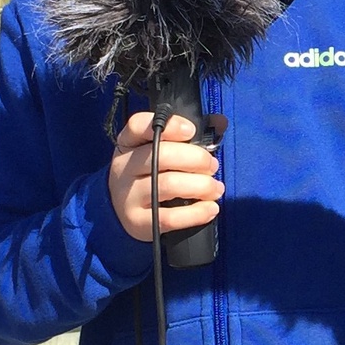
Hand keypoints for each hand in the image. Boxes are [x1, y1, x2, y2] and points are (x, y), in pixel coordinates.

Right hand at [109, 110, 227, 241]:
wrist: (123, 212)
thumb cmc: (151, 175)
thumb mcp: (159, 152)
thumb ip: (185, 138)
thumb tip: (220, 122)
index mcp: (128, 144)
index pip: (138, 125)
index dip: (169, 125)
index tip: (191, 131)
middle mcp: (124, 167)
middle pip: (162, 155)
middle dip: (197, 159)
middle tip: (212, 166)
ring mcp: (127, 196)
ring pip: (169, 184)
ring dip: (202, 186)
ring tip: (216, 189)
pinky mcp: (137, 222)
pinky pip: (170, 217)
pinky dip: (197, 213)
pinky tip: (211, 209)